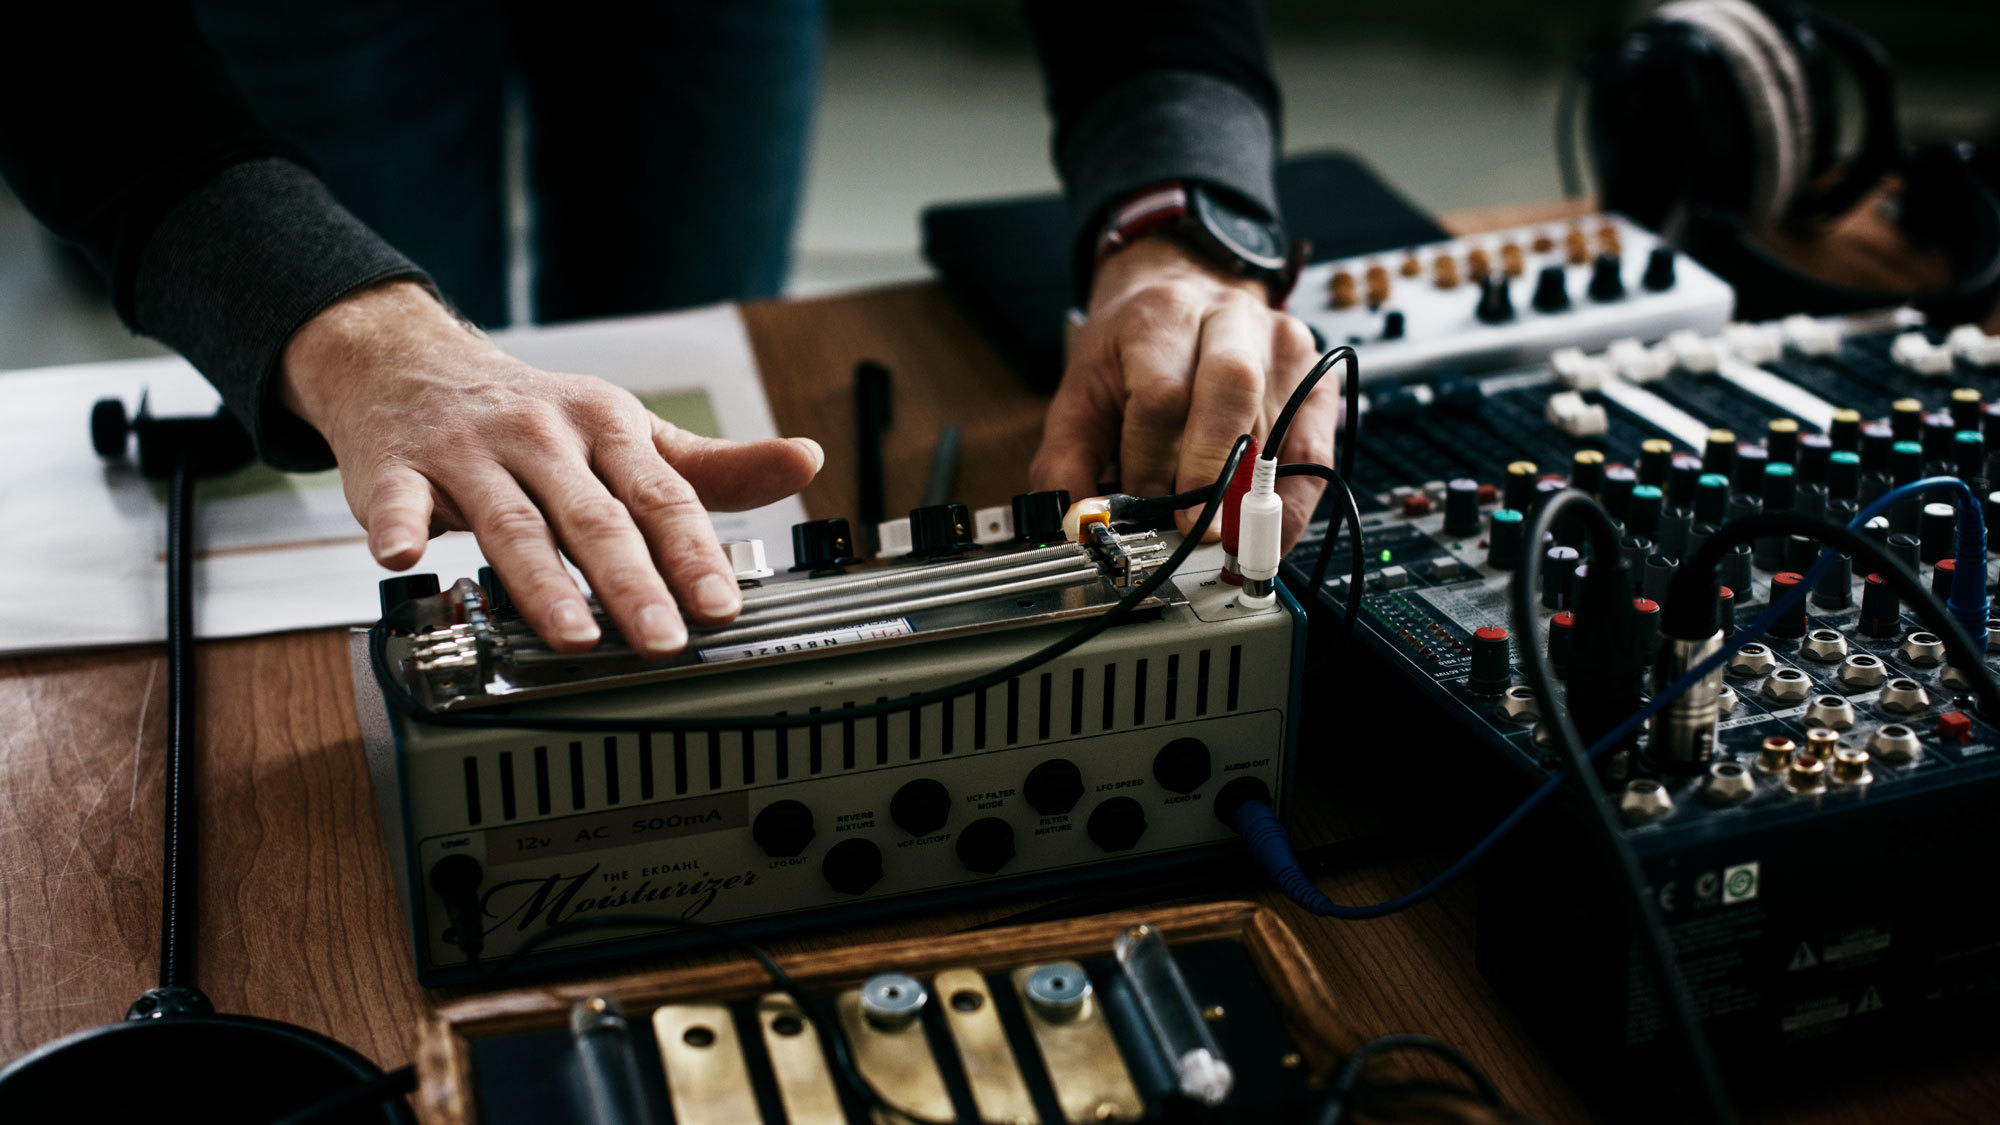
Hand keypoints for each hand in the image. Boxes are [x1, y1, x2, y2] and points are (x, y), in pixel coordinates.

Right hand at [280, 280, 822, 655]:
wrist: (412, 360)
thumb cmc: (533, 416)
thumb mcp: (627, 430)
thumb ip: (712, 465)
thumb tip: (805, 460)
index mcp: (607, 426)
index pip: (662, 496)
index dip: (694, 552)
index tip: (721, 604)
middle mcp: (543, 436)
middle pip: (594, 516)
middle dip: (631, 582)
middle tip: (662, 638)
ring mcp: (469, 452)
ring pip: (512, 522)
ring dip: (541, 580)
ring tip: (572, 633)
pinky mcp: (397, 467)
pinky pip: (398, 500)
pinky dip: (396, 528)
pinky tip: (405, 559)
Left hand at [1028, 235, 1334, 549]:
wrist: (1185, 292)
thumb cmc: (1135, 350)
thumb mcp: (1084, 391)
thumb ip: (1068, 458)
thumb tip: (1075, 524)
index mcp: (1163, 316)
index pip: (1161, 394)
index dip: (1150, 462)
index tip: (1140, 509)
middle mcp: (1231, 318)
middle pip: (1230, 391)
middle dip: (1212, 471)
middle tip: (1196, 530)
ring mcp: (1282, 345)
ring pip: (1276, 428)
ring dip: (1247, 498)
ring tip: (1222, 540)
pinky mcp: (1316, 378)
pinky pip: (1313, 452)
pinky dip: (1291, 503)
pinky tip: (1266, 532)